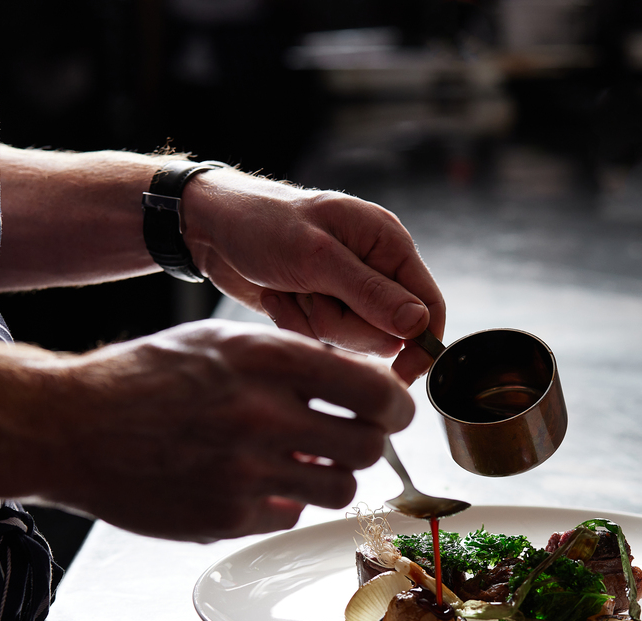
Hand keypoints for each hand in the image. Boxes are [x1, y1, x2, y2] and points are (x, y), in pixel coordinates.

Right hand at [40, 320, 414, 541]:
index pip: (373, 390)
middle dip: (366, 443)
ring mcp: (244, 471)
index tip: (392, 411)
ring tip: (298, 462)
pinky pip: (288, 515)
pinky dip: (278, 502)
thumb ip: (291, 358)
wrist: (69, 426)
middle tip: (349, 439)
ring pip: (339, 487)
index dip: (395, 405)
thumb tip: (360, 381)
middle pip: (368, 445)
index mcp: (266, 359)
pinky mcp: (225, 517)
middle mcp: (260, 414)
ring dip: (329, 476)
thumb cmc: (146, 378)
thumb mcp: (220, 340)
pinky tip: (245, 482)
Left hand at [180, 171, 445, 383]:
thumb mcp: (316, 257)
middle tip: (311, 295)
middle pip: (387, 333)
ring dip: (315, 323)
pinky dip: (296, 324)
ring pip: (352, 341)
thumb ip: (370, 292)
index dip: (422, 343)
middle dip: (344, 325)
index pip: (429, 304)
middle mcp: (374, 269)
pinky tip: (279, 297)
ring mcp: (348, 292)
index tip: (402, 374)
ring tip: (290, 290)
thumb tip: (418, 325)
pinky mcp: (322, 309)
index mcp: (387, 244)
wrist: (212, 227)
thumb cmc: (262, 225)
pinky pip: (323, 341)